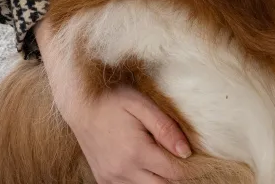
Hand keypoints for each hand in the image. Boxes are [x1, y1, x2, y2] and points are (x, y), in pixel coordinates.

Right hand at [35, 18, 191, 183]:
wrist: (80, 105)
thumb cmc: (113, 99)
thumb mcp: (142, 104)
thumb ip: (165, 128)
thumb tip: (186, 152)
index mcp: (136, 152)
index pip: (174, 172)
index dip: (188, 166)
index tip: (194, 153)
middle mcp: (122, 171)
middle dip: (176, 174)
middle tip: (181, 156)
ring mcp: (111, 178)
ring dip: (159, 179)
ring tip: (164, 158)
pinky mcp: (103, 179)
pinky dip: (142, 181)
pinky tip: (146, 164)